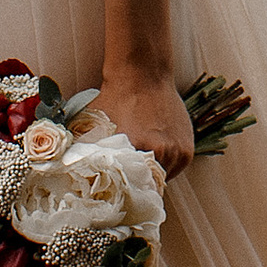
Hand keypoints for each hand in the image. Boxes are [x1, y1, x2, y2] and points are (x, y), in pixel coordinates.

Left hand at [102, 61, 192, 181]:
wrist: (143, 76)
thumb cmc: (116, 100)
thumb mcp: (96, 128)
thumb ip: (92, 155)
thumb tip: (80, 176)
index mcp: (135, 150)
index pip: (128, 189)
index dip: (121, 191)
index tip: (115, 191)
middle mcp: (160, 153)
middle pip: (147, 187)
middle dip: (137, 183)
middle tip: (127, 175)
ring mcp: (176, 152)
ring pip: (163, 179)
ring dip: (152, 173)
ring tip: (141, 159)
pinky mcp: (187, 150)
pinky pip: (174, 169)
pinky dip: (165, 165)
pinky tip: (154, 149)